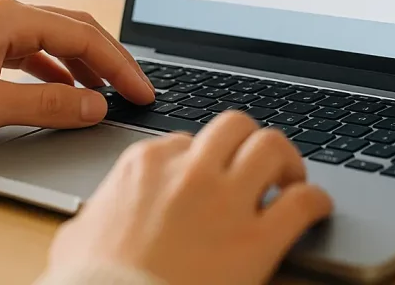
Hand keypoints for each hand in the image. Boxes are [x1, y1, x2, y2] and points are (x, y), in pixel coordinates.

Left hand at [0, 0, 153, 140]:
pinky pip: (31, 51)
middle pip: (75, 31)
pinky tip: (62, 91)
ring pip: (53, 41)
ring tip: (105, 94)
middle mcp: (4, 12)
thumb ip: (48, 105)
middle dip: (110, 61)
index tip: (142, 92)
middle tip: (136, 90)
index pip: (85, 38)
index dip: (120, 68)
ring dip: (83, 67)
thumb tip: (96, 107)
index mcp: (11, 17)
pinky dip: (54, 70)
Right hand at [46, 111, 332, 284]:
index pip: (185, 139)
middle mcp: (188, 172)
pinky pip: (303, 201)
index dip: (202, 160)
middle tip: (259, 165)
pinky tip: (317, 210)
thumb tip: (99, 210)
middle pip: (235, 125)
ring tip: (290, 179)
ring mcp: (224, 202)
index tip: (209, 177)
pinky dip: (316, 201)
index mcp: (144, 166)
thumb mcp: (78, 235)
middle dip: (249, 141)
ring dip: (287, 159)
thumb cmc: (90, 284)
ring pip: (272, 145)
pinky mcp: (256, 240)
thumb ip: (100, 209)